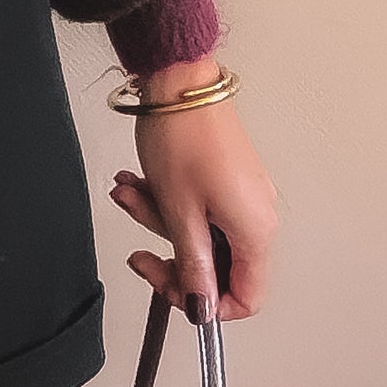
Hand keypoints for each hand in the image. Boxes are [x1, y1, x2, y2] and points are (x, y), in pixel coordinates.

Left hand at [106, 59, 278, 321]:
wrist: (179, 79)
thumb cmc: (183, 137)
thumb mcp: (180, 213)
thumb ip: (193, 266)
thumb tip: (199, 307)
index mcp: (256, 232)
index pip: (246, 297)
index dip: (207, 303)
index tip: (171, 290)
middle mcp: (257, 216)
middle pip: (218, 265)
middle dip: (170, 252)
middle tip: (138, 247)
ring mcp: (242, 194)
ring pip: (200, 231)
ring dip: (159, 218)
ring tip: (128, 192)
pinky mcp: (226, 176)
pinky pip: (198, 205)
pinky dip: (168, 199)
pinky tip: (138, 182)